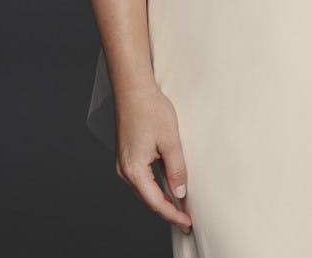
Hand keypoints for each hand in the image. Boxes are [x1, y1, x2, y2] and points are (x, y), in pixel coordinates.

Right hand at [114, 82, 192, 234]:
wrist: (133, 89)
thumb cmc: (150, 110)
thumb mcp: (170, 141)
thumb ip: (176, 169)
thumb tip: (180, 192)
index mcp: (134, 170)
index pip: (155, 202)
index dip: (172, 215)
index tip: (186, 223)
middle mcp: (125, 170)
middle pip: (147, 199)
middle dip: (167, 210)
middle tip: (185, 219)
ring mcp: (124, 162)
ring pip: (144, 189)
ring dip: (161, 198)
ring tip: (179, 205)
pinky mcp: (127, 154)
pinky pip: (141, 177)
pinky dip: (155, 185)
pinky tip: (166, 185)